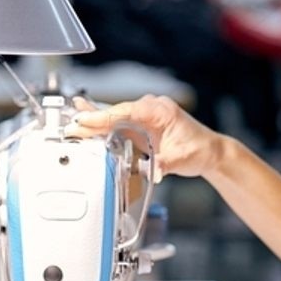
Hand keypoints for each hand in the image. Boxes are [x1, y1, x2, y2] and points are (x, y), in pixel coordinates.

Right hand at [69, 94, 225, 179]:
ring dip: (93, 122)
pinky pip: (118, 123)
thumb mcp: (183, 158)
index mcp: (159, 110)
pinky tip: (85, 119)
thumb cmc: (199, 149)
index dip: (104, 116)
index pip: (126, 111)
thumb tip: (153, 171)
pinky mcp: (140, 126)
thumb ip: (165, 164)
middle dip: (93, 119)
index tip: (87, 120)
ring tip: (71, 122)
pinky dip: (102, 125)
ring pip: (114, 117)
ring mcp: (143, 117)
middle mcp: (149, 109)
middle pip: (115, 113)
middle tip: (71, 125)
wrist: (209, 151)